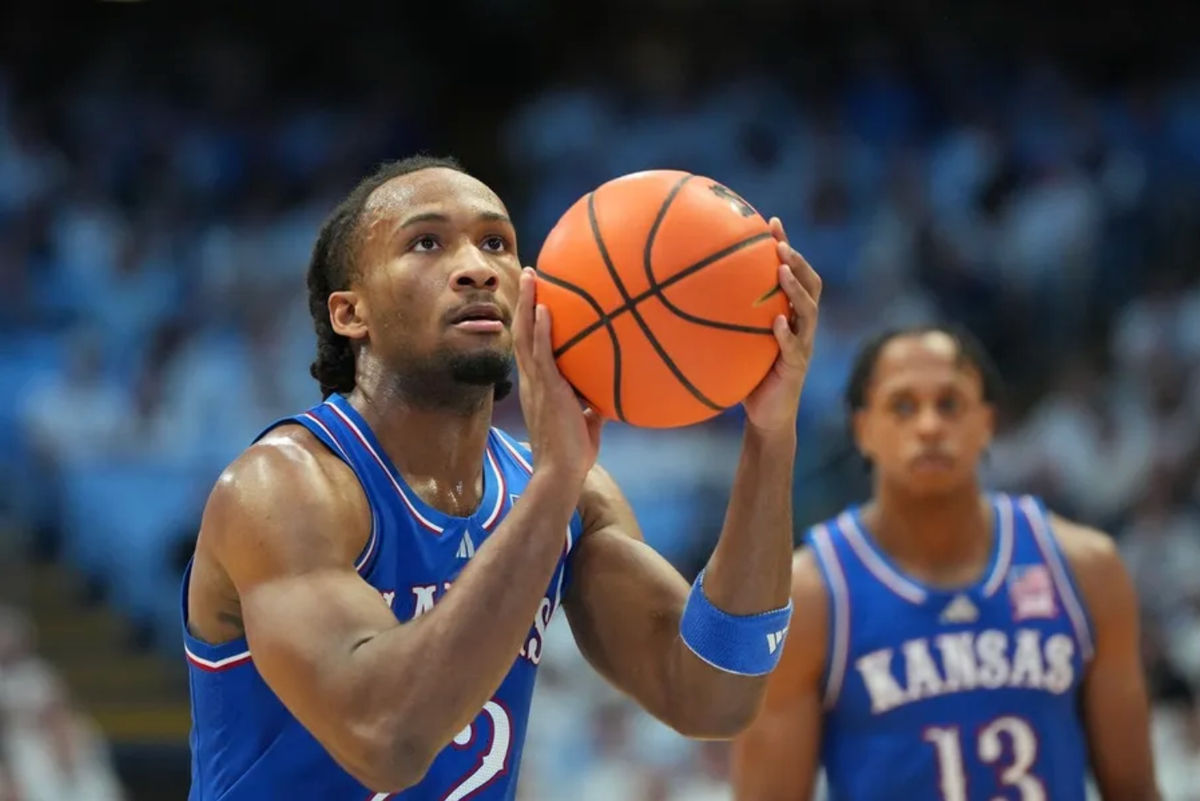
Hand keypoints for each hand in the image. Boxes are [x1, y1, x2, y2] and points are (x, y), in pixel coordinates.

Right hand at [513, 267, 604, 484]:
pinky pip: (541, 353)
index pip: (529, 347)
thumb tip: (607, 401)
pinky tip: (542, 307)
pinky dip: (540, 329)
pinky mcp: (548, 389)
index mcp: (538, 387)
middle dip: (523, 301)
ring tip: (530, 276)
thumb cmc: (573, 454)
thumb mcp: (586, 425)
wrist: (562, 473)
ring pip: (525, 335)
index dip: (528, 322)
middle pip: (521, 332)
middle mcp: (532, 381)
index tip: (533, 299)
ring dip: (526, 303)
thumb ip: (592, 408)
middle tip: (528, 274)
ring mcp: (537, 383)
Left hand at [742, 218, 820, 433]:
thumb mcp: (736, 342)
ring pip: (808, 311)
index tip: (771, 221)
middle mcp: (802, 326)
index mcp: (791, 315)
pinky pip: (793, 347)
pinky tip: (776, 323)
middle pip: (811, 285)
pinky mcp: (795, 368)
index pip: (795, 274)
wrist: (766, 416)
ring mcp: (802, 346)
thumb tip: (682, 294)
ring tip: (782, 270)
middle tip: (781, 244)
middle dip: (798, 261)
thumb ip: (725, 319)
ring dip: (795, 289)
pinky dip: (786, 334)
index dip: (787, 246)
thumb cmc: (747, 376)